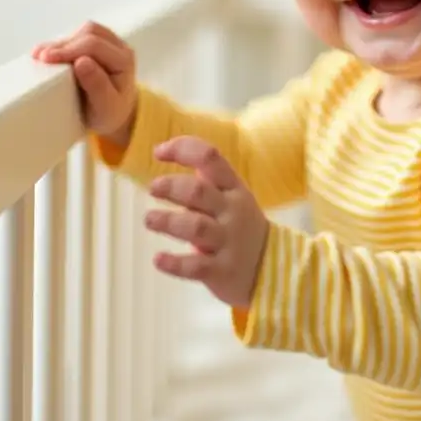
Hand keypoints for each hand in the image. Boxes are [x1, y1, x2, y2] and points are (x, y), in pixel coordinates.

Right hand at [31, 21, 137, 143]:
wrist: (115, 114)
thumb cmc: (110, 113)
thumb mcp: (106, 108)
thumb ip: (97, 86)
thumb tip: (81, 61)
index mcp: (124, 61)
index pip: (94, 46)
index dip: (68, 49)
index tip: (46, 59)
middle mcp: (119, 48)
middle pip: (89, 33)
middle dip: (62, 45)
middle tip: (39, 58)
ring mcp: (109, 43)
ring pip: (84, 31)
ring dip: (61, 42)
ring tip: (40, 55)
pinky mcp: (97, 44)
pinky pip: (79, 35)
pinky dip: (62, 44)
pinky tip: (46, 53)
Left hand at [144, 136, 270, 309]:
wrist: (271, 267)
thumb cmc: (238, 225)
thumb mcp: (230, 196)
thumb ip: (202, 178)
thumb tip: (163, 151)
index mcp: (233, 188)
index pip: (210, 158)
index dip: (182, 149)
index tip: (158, 152)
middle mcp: (232, 211)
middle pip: (199, 192)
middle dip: (172, 187)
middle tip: (153, 188)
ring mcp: (228, 241)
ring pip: (196, 227)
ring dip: (169, 221)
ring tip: (149, 219)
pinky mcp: (222, 271)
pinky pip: (197, 266)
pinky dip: (175, 263)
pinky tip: (158, 259)